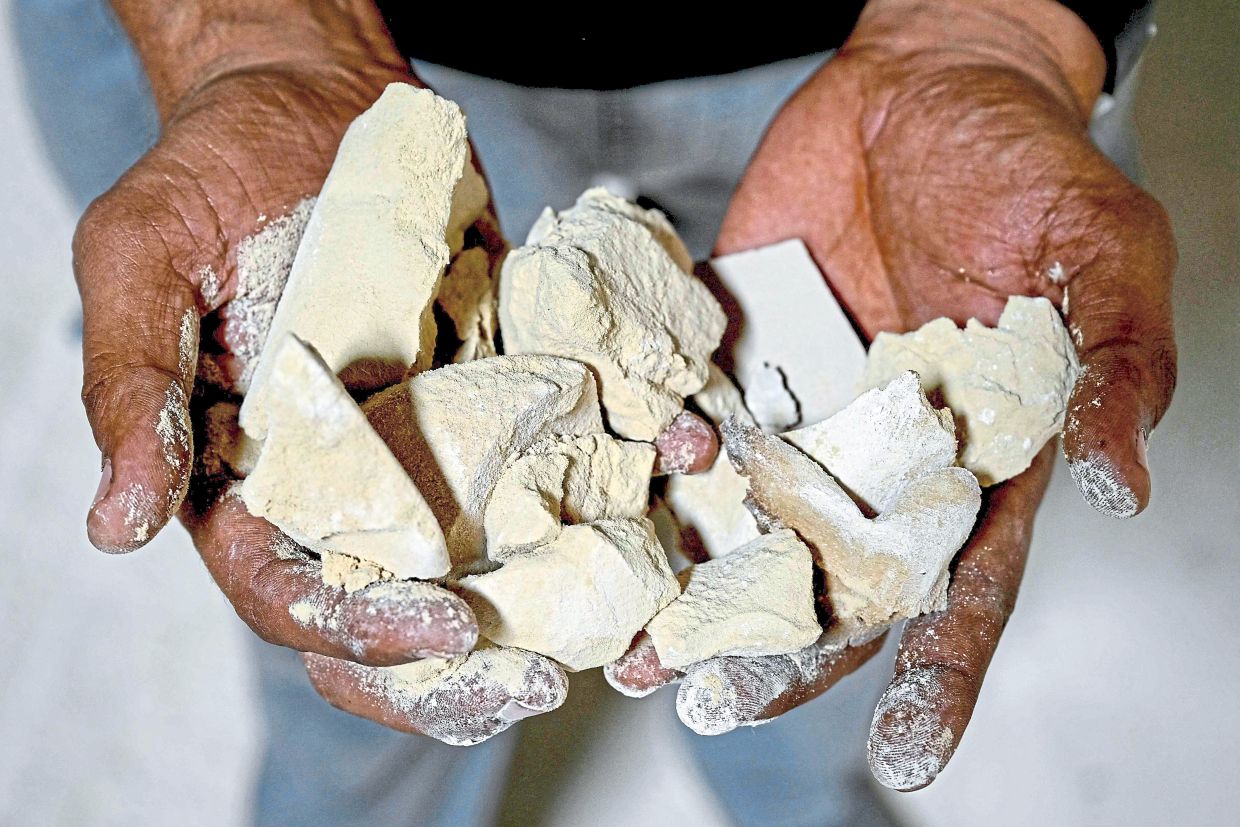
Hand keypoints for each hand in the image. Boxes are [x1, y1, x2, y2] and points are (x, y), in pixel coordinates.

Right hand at [74, 3, 719, 739]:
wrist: (309, 98)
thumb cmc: (209, 173)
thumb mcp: (139, 262)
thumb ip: (131, 390)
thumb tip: (119, 526)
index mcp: (256, 478)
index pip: (298, 593)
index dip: (361, 630)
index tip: (442, 628)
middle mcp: (353, 477)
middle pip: (400, 602)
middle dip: (463, 661)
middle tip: (542, 674)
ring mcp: (433, 435)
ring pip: (492, 542)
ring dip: (556, 582)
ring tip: (625, 600)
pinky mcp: (502, 381)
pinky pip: (560, 435)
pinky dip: (620, 451)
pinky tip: (676, 453)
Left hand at [615, 0, 1175, 788]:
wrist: (921, 83)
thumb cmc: (1027, 163)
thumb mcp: (1096, 253)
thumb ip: (1108, 366)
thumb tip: (1123, 485)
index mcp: (973, 456)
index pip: (962, 583)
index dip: (938, 670)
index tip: (906, 751)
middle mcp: (876, 453)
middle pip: (830, 575)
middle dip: (776, 646)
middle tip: (714, 696)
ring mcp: (798, 409)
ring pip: (743, 520)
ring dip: (692, 584)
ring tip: (636, 646)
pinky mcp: (734, 357)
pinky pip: (686, 424)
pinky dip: (649, 472)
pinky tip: (604, 515)